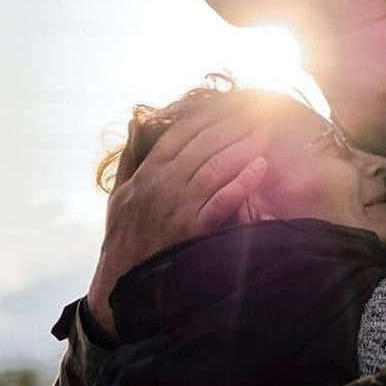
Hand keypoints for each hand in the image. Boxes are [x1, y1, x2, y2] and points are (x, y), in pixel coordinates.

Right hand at [87, 101, 271, 335]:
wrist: (121, 283)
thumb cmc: (124, 238)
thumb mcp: (119, 194)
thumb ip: (129, 159)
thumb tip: (134, 124)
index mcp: (147, 174)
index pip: (180, 133)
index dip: (208, 115)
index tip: (232, 102)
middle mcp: (161, 185)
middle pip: (202, 145)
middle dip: (233, 124)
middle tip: (260, 109)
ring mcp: (177, 207)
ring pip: (214, 168)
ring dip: (242, 146)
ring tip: (267, 129)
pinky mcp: (191, 230)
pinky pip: (220, 202)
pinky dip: (240, 183)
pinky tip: (260, 167)